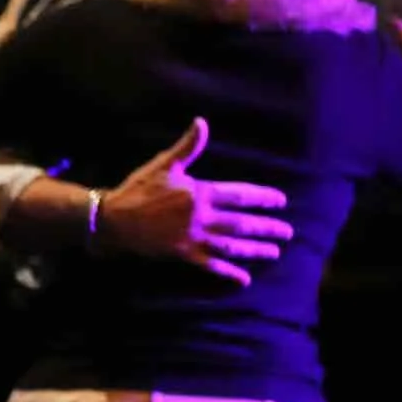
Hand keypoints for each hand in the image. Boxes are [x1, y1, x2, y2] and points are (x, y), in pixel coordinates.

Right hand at [99, 117, 292, 286]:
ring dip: (255, 250)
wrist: (114, 219)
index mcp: (200, 193)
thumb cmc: (139, 189)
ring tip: (275, 252)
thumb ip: (188, 146)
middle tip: (288, 232)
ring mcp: (193, 239)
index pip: (240, 194)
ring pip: (231, 246)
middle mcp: (201, 217)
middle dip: (267, 227)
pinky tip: (244, 280)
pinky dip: (228, 273)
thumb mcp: (164, 164)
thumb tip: (202, 122)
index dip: (262, 198)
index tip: (281, 201)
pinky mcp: (184, 255)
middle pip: (241, 223)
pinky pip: (211, 266)